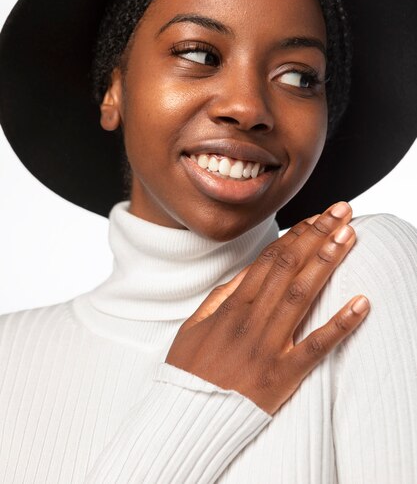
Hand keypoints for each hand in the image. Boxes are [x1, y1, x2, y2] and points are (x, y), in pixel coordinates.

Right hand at [165, 201, 369, 414]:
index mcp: (232, 306)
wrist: (185, 417)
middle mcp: (251, 320)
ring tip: (348, 237)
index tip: (317, 217)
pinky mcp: (281, 376)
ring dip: (327, 262)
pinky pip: (314, 347)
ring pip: (302, 296)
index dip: (296, 235)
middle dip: (318, 235)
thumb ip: (222, 297)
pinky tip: (361, 304)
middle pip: (289, 268)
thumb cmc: (190, 370)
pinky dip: (339, 325)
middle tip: (343, 212)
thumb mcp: (194, 325)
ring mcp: (268, 347)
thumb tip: (248, 272)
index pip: (269, 260)